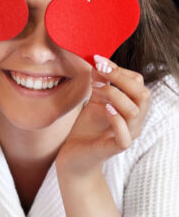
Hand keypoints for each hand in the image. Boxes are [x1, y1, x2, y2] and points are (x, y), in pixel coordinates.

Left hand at [57, 56, 149, 177]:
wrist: (74, 156)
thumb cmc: (87, 128)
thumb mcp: (93, 102)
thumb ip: (99, 84)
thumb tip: (99, 62)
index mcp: (133, 108)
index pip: (138, 84)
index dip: (120, 70)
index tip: (99, 60)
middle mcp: (135, 121)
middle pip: (143, 95)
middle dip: (121, 78)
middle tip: (99, 70)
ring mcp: (128, 135)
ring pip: (135, 111)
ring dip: (115, 94)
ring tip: (95, 89)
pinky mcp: (116, 148)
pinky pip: (125, 134)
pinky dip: (116, 119)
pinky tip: (105, 109)